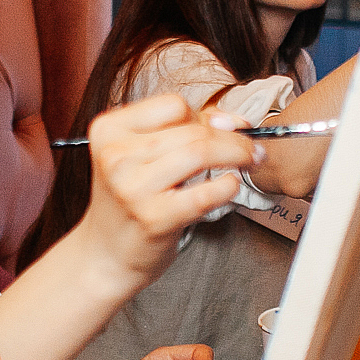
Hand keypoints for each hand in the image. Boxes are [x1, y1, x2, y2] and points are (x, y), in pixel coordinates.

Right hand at [72, 95, 259, 290]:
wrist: (106, 254)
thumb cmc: (130, 202)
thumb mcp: (140, 157)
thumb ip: (182, 131)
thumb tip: (233, 121)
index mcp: (109, 129)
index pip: (174, 105)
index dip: (207, 116)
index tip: (228, 127)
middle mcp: (115, 155)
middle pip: (192, 130)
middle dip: (233, 137)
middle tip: (253, 148)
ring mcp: (133, 187)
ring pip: (200, 153)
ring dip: (236, 155)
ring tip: (250, 162)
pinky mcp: (154, 217)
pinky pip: (205, 193)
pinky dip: (227, 186)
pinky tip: (231, 186)